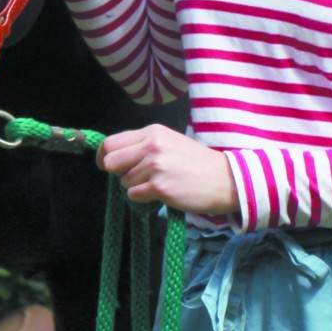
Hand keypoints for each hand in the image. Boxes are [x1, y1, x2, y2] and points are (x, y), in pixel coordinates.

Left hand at [98, 125, 236, 217]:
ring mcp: (155, 167)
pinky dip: (143, 198)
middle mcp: (151, 146)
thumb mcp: (170, 142)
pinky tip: (162, 193)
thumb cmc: (197, 163)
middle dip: (117, 173)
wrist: (226, 180)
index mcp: (153, 132)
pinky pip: (134, 196)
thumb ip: (143, 145)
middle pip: (111, 161)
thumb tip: (114, 158)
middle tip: (133, 178)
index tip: (107, 165)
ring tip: (159, 183)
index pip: (111, 142)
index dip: (105, 157)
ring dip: (136, 187)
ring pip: (124, 181)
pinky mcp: (160, 187)